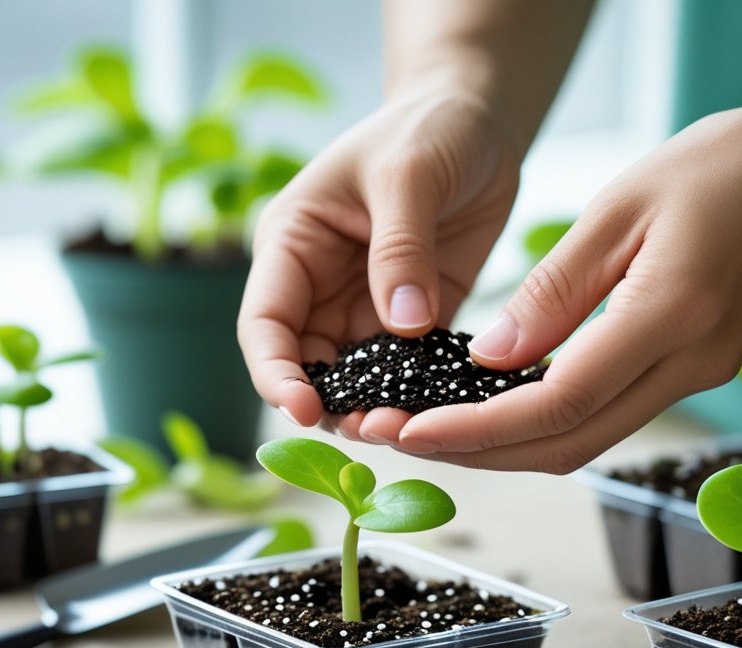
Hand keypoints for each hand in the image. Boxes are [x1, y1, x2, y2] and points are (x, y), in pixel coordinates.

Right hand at [238, 86, 522, 439]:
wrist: (476, 120)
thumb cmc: (426, 128)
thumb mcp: (408, 174)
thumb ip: (401, 248)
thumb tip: (402, 323)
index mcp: (292, 245)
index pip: (265, 324)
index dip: (276, 373)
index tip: (305, 410)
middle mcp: (319, 286)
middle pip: (306, 367)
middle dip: (333, 407)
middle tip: (379, 432)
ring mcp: (365, 308)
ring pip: (356, 381)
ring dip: (376, 410)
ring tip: (411, 432)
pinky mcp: (413, 322)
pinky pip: (409, 373)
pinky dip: (419, 397)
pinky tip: (444, 415)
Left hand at [387, 86, 741, 471]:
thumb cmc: (733, 164)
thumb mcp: (624, 206)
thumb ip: (555, 290)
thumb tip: (489, 357)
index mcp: (670, 317)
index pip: (556, 404)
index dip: (475, 429)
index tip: (408, 430)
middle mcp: (690, 367)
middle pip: (567, 446)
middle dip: (476, 454)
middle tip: (399, 438)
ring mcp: (699, 376)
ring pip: (586, 441)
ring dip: (506, 447)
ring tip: (432, 427)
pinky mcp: (697, 369)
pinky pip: (609, 415)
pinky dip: (546, 422)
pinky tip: (497, 406)